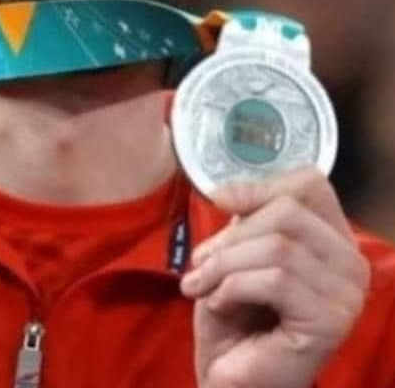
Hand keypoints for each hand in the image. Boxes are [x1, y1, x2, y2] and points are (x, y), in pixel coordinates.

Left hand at [180, 167, 369, 387]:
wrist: (231, 378)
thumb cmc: (233, 317)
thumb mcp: (234, 253)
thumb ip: (244, 219)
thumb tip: (226, 190)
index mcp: (331, 238)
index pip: (309, 183)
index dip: (260, 186)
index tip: (220, 202)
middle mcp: (351, 262)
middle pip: (287, 211)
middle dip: (231, 236)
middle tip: (200, 265)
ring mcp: (347, 294)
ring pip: (277, 247)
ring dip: (223, 265)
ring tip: (202, 288)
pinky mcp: (331, 321)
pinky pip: (275, 281)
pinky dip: (232, 288)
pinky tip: (221, 306)